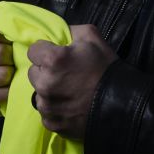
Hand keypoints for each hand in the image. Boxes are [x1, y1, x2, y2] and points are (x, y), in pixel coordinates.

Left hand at [28, 24, 116, 140]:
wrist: (120, 103)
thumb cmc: (105, 67)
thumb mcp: (92, 36)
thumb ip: (70, 30)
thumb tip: (57, 33)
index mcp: (52, 60)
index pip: (33, 50)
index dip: (46, 50)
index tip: (58, 54)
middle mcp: (44, 84)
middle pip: (33, 72)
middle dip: (45, 70)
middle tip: (65, 73)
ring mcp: (46, 106)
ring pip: (38, 93)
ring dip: (49, 90)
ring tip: (68, 91)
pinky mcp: (50, 123)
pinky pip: (46, 111)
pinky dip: (55, 108)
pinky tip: (70, 105)